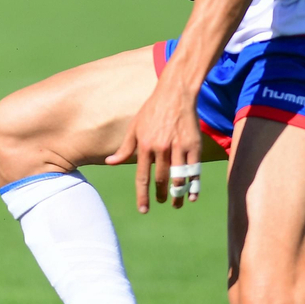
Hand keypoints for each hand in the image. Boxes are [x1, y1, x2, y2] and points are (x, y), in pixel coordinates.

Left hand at [105, 79, 202, 212]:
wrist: (174, 93)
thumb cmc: (152, 110)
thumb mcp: (134, 127)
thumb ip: (125, 148)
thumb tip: (110, 162)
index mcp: (144, 145)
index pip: (141, 176)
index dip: (142, 195)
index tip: (144, 210)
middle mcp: (160, 148)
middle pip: (160, 179)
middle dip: (159, 195)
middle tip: (159, 203)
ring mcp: (178, 147)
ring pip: (178, 178)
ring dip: (176, 194)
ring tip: (176, 203)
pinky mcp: (194, 145)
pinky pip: (194, 170)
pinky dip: (194, 185)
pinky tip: (192, 195)